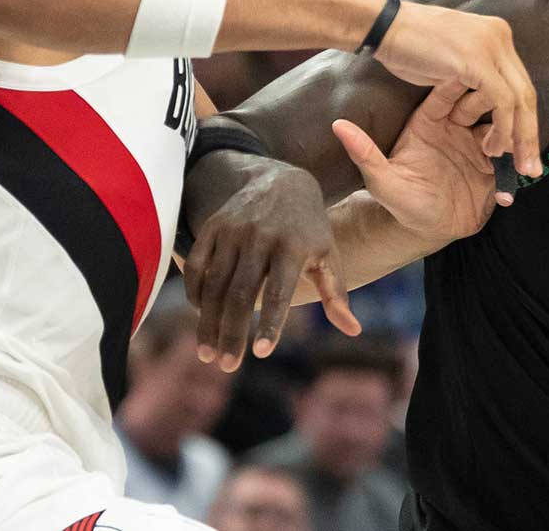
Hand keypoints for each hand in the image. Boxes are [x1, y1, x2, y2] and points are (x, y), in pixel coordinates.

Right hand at [183, 160, 361, 371]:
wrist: (283, 181)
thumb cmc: (310, 228)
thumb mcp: (327, 254)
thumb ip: (336, 293)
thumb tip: (353, 330)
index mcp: (293, 246)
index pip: (279, 292)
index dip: (270, 322)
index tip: (262, 353)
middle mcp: (260, 237)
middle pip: (240, 294)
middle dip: (231, 333)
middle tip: (227, 366)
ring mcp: (233, 231)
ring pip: (214, 284)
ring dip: (208, 323)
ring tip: (207, 354)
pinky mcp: (213, 226)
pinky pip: (197, 265)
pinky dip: (196, 293)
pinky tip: (200, 316)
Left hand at [332, 81, 503, 242]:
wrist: (428, 230)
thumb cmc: (402, 202)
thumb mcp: (382, 181)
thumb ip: (365, 154)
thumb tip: (338, 126)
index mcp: (430, 121)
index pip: (447, 92)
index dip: (460, 84)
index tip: (470, 80)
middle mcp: (458, 127)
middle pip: (482, 102)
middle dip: (492, 106)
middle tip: (495, 126)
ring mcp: (479, 143)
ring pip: (502, 124)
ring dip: (509, 133)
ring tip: (503, 154)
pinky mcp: (496, 163)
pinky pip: (514, 153)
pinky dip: (519, 159)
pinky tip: (520, 172)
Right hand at [369, 3, 542, 179]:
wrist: (381, 26)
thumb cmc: (406, 44)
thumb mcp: (449, 55)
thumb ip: (471, 71)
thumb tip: (480, 93)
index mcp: (496, 34)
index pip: (520, 83)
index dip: (526, 118)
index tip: (527, 148)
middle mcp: (500, 37)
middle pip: (526, 93)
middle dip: (531, 135)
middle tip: (533, 168)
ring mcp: (491, 47)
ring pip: (520, 100)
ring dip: (522, 138)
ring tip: (517, 166)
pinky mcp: (477, 61)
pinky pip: (502, 101)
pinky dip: (502, 128)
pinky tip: (491, 148)